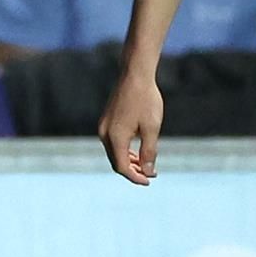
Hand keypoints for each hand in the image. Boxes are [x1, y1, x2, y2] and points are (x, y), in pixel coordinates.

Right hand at [97, 69, 163, 184]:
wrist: (135, 75)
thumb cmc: (146, 100)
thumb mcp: (152, 128)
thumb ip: (149, 152)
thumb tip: (147, 172)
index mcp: (115, 137)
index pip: (122, 167)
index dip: (136, 177)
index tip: (150, 181)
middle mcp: (105, 133)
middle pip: (116, 161)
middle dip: (132, 171)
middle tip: (150, 174)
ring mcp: (103, 126)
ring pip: (114, 152)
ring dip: (128, 161)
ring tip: (146, 165)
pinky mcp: (106, 120)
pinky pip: (112, 142)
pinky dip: (124, 150)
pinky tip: (137, 151)